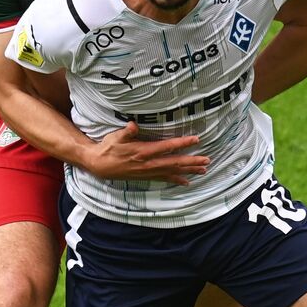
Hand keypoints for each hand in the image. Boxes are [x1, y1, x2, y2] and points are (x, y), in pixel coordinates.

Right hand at [83, 122, 209, 184]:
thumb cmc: (108, 147)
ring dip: (188, 171)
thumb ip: (126, 132)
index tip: (195, 139)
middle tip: (207, 160)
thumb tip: (133, 125)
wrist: (99, 165)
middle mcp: (148, 163)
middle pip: (174, 162)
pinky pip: (164, 179)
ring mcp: (148, 171)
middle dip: (191, 161)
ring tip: (203, 170)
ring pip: (172, 172)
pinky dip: (176, 180)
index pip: (166, 146)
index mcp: (143, 151)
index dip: (182, 143)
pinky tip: (187, 182)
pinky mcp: (146, 176)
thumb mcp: (115, 137)